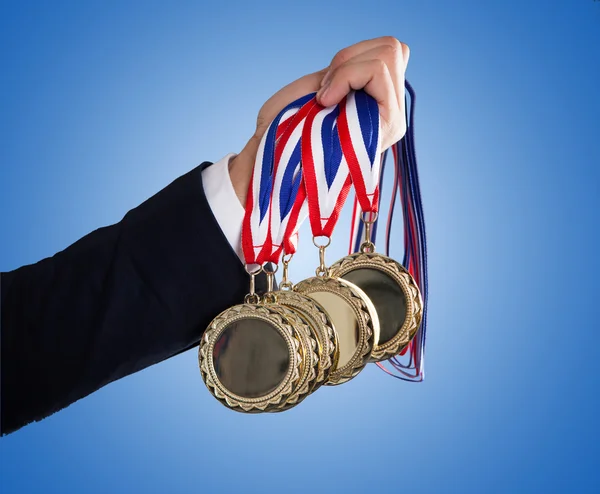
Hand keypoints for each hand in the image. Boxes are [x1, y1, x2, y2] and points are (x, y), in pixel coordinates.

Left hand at [228, 36, 409, 205]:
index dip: (353, 54)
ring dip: (346, 68)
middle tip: (325, 90)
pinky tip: (326, 102)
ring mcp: (393, 121)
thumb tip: (376, 53)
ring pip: (388, 55)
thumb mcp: (320, 86)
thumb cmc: (287, 122)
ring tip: (325, 99)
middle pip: (394, 48)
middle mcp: (393, 114)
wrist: (273, 151)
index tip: (325, 85)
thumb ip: (348, 71)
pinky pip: (378, 72)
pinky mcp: (386, 125)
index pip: (392, 51)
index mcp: (378, 103)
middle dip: (350, 58)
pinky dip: (346, 75)